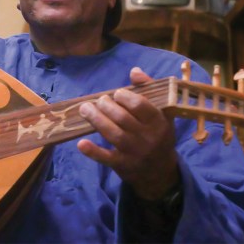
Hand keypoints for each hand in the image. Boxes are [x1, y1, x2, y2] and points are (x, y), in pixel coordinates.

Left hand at [76, 67, 178, 199]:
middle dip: (106, 106)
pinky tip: (81, 143)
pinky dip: (93, 151)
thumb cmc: (157, 135)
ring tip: (85, 109)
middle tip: (99, 101)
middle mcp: (148, 138)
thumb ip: (148, 90)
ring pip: (113, 134)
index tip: (116, 94)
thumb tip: (134, 71)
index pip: (140, 105)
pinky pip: (106, 158)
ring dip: (96, 120)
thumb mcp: (162, 114)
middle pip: (122, 118)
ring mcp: (134, 153)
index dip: (124, 96)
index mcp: (159, 122)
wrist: (160, 172)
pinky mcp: (122, 165)